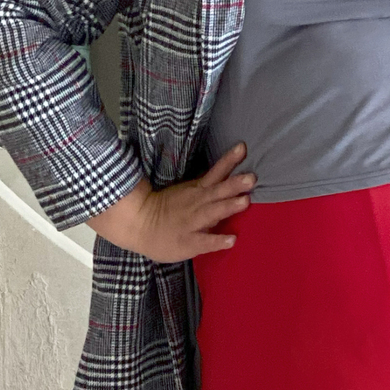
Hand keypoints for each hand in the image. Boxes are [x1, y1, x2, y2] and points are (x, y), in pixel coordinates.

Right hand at [87, 143, 255, 259]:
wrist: (138, 224)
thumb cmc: (164, 209)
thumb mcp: (185, 191)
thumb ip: (205, 187)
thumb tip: (227, 178)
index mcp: (197, 190)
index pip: (215, 172)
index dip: (229, 160)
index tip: (242, 147)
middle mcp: (197, 203)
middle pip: (218, 191)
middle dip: (235, 184)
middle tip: (252, 178)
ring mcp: (192, 223)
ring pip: (213, 212)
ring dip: (228, 206)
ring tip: (245, 202)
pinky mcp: (189, 242)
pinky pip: (205, 241)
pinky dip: (217, 240)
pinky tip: (231, 240)